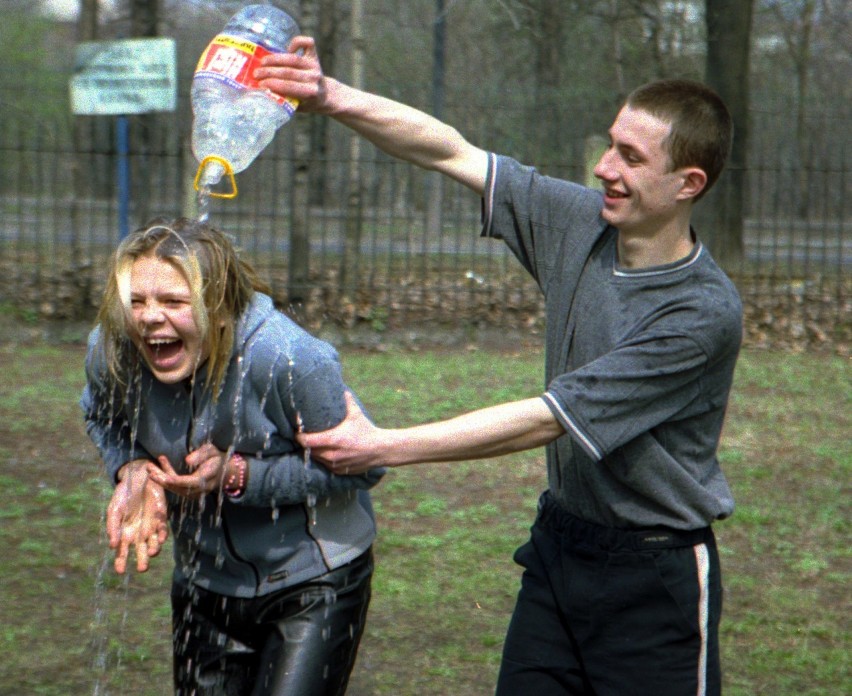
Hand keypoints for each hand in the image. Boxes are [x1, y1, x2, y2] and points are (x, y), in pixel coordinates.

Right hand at [106, 459, 167, 573]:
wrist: (138, 478)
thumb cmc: (123, 495)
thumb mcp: (114, 510)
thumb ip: (113, 527)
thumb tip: (113, 546)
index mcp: (124, 533)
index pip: (122, 552)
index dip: (121, 562)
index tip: (120, 571)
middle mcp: (138, 533)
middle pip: (141, 552)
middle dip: (142, 561)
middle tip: (142, 569)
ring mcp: (151, 527)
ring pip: (154, 544)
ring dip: (154, 550)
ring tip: (151, 553)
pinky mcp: (161, 518)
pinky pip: (163, 530)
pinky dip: (162, 536)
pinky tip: (160, 539)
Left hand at [146, 443, 227, 498]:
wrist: (223, 471)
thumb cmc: (216, 458)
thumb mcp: (211, 451)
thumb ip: (201, 454)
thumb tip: (187, 460)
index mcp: (208, 478)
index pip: (190, 482)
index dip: (176, 481)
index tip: (162, 476)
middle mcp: (201, 488)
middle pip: (179, 487)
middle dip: (163, 480)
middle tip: (150, 470)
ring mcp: (195, 493)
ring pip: (175, 488)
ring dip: (161, 478)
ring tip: (149, 467)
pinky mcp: (189, 493)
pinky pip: (175, 487)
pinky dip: (166, 478)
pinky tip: (158, 467)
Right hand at [255, 36, 329, 112]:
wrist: (325, 95)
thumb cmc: (306, 103)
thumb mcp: (296, 107)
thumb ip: (283, 101)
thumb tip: (262, 93)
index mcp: (311, 92)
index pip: (289, 86)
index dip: (272, 84)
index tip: (259, 84)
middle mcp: (315, 77)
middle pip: (288, 72)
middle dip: (269, 72)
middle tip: (255, 74)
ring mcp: (315, 65)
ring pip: (292, 59)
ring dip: (274, 59)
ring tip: (262, 63)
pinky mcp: (315, 55)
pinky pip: (307, 43)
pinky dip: (296, 42)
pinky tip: (287, 49)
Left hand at [297, 391, 386, 474]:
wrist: (380, 449)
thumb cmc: (366, 430)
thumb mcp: (356, 414)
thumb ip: (347, 400)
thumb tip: (341, 387)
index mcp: (334, 439)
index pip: (307, 441)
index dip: (299, 436)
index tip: (297, 431)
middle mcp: (332, 454)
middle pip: (309, 450)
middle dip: (304, 444)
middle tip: (303, 436)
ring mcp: (335, 464)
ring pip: (316, 459)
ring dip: (312, 452)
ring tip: (311, 444)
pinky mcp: (339, 471)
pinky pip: (324, 465)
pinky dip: (322, 459)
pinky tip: (323, 452)